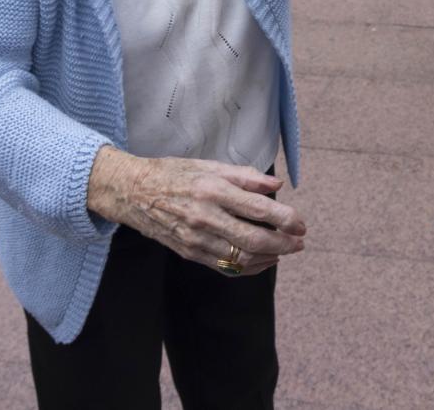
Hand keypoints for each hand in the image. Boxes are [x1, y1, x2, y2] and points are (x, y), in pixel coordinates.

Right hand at [86, 147, 305, 276]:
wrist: (132, 192)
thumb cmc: (173, 173)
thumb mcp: (210, 165)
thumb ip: (245, 177)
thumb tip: (277, 184)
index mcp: (213, 189)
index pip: (259, 210)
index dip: (286, 220)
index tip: (301, 224)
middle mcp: (205, 217)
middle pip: (253, 240)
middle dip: (283, 244)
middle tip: (300, 242)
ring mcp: (196, 239)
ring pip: (241, 258)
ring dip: (269, 258)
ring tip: (285, 251)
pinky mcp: (189, 253)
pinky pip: (225, 267)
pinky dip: (248, 268)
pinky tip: (262, 260)